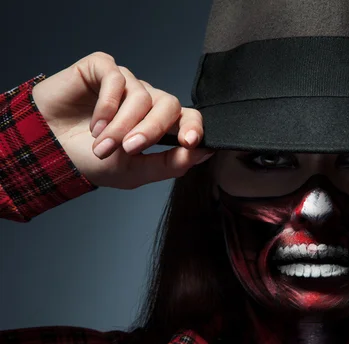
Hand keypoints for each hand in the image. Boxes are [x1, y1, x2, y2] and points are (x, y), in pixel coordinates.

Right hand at [31, 52, 212, 188]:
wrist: (48, 150)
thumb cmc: (91, 160)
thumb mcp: (134, 172)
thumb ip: (170, 163)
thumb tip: (204, 152)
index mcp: (158, 124)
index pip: (189, 117)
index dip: (194, 127)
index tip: (189, 142)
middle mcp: (146, 101)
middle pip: (169, 105)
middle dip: (151, 130)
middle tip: (129, 149)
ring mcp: (125, 84)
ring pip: (142, 96)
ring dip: (121, 125)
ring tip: (101, 144)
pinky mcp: (102, 69)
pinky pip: (116, 80)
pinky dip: (107, 106)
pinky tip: (94, 124)